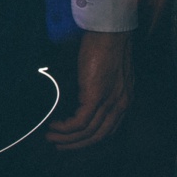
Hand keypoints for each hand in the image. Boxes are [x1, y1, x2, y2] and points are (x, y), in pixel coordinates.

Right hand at [46, 29, 133, 149]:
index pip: (109, 128)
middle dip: (77, 144)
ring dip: (68, 138)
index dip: (90, 138)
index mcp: (124, 99)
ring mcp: (109, 102)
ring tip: (51, 137)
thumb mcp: (105, 70)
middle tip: (59, 145)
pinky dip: (66, 128)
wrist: (110, 31)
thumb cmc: (105, 44)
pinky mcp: (96, 96)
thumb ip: (97, 84)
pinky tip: (55, 125)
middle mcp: (120, 104)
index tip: (73, 139)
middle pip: (99, 136)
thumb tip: (78, 92)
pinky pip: (81, 122)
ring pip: (89, 132)